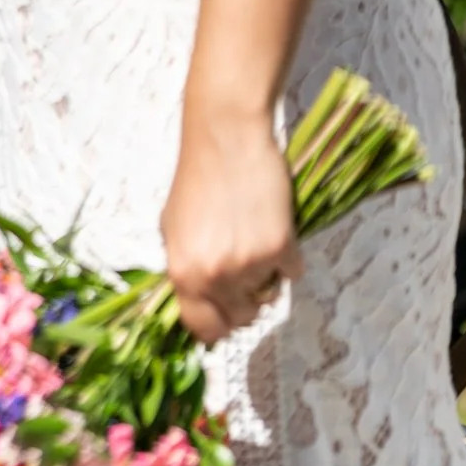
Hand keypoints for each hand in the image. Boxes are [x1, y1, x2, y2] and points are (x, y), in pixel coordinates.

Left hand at [160, 107, 300, 344]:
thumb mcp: (173, 227)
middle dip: (244, 299)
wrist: (226, 135)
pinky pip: (292, 272)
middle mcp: (214, 277)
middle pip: (240, 318)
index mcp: (183, 273)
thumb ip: (186, 268)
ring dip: (266, 274)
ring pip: (268, 294)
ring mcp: (248, 265)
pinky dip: (288, 255)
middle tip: (244, 266)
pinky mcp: (280, 247)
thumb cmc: (198, 177)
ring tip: (255, 235)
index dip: (217, 325)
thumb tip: (201, 301)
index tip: (226, 313)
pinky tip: (274, 225)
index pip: (204, 330)